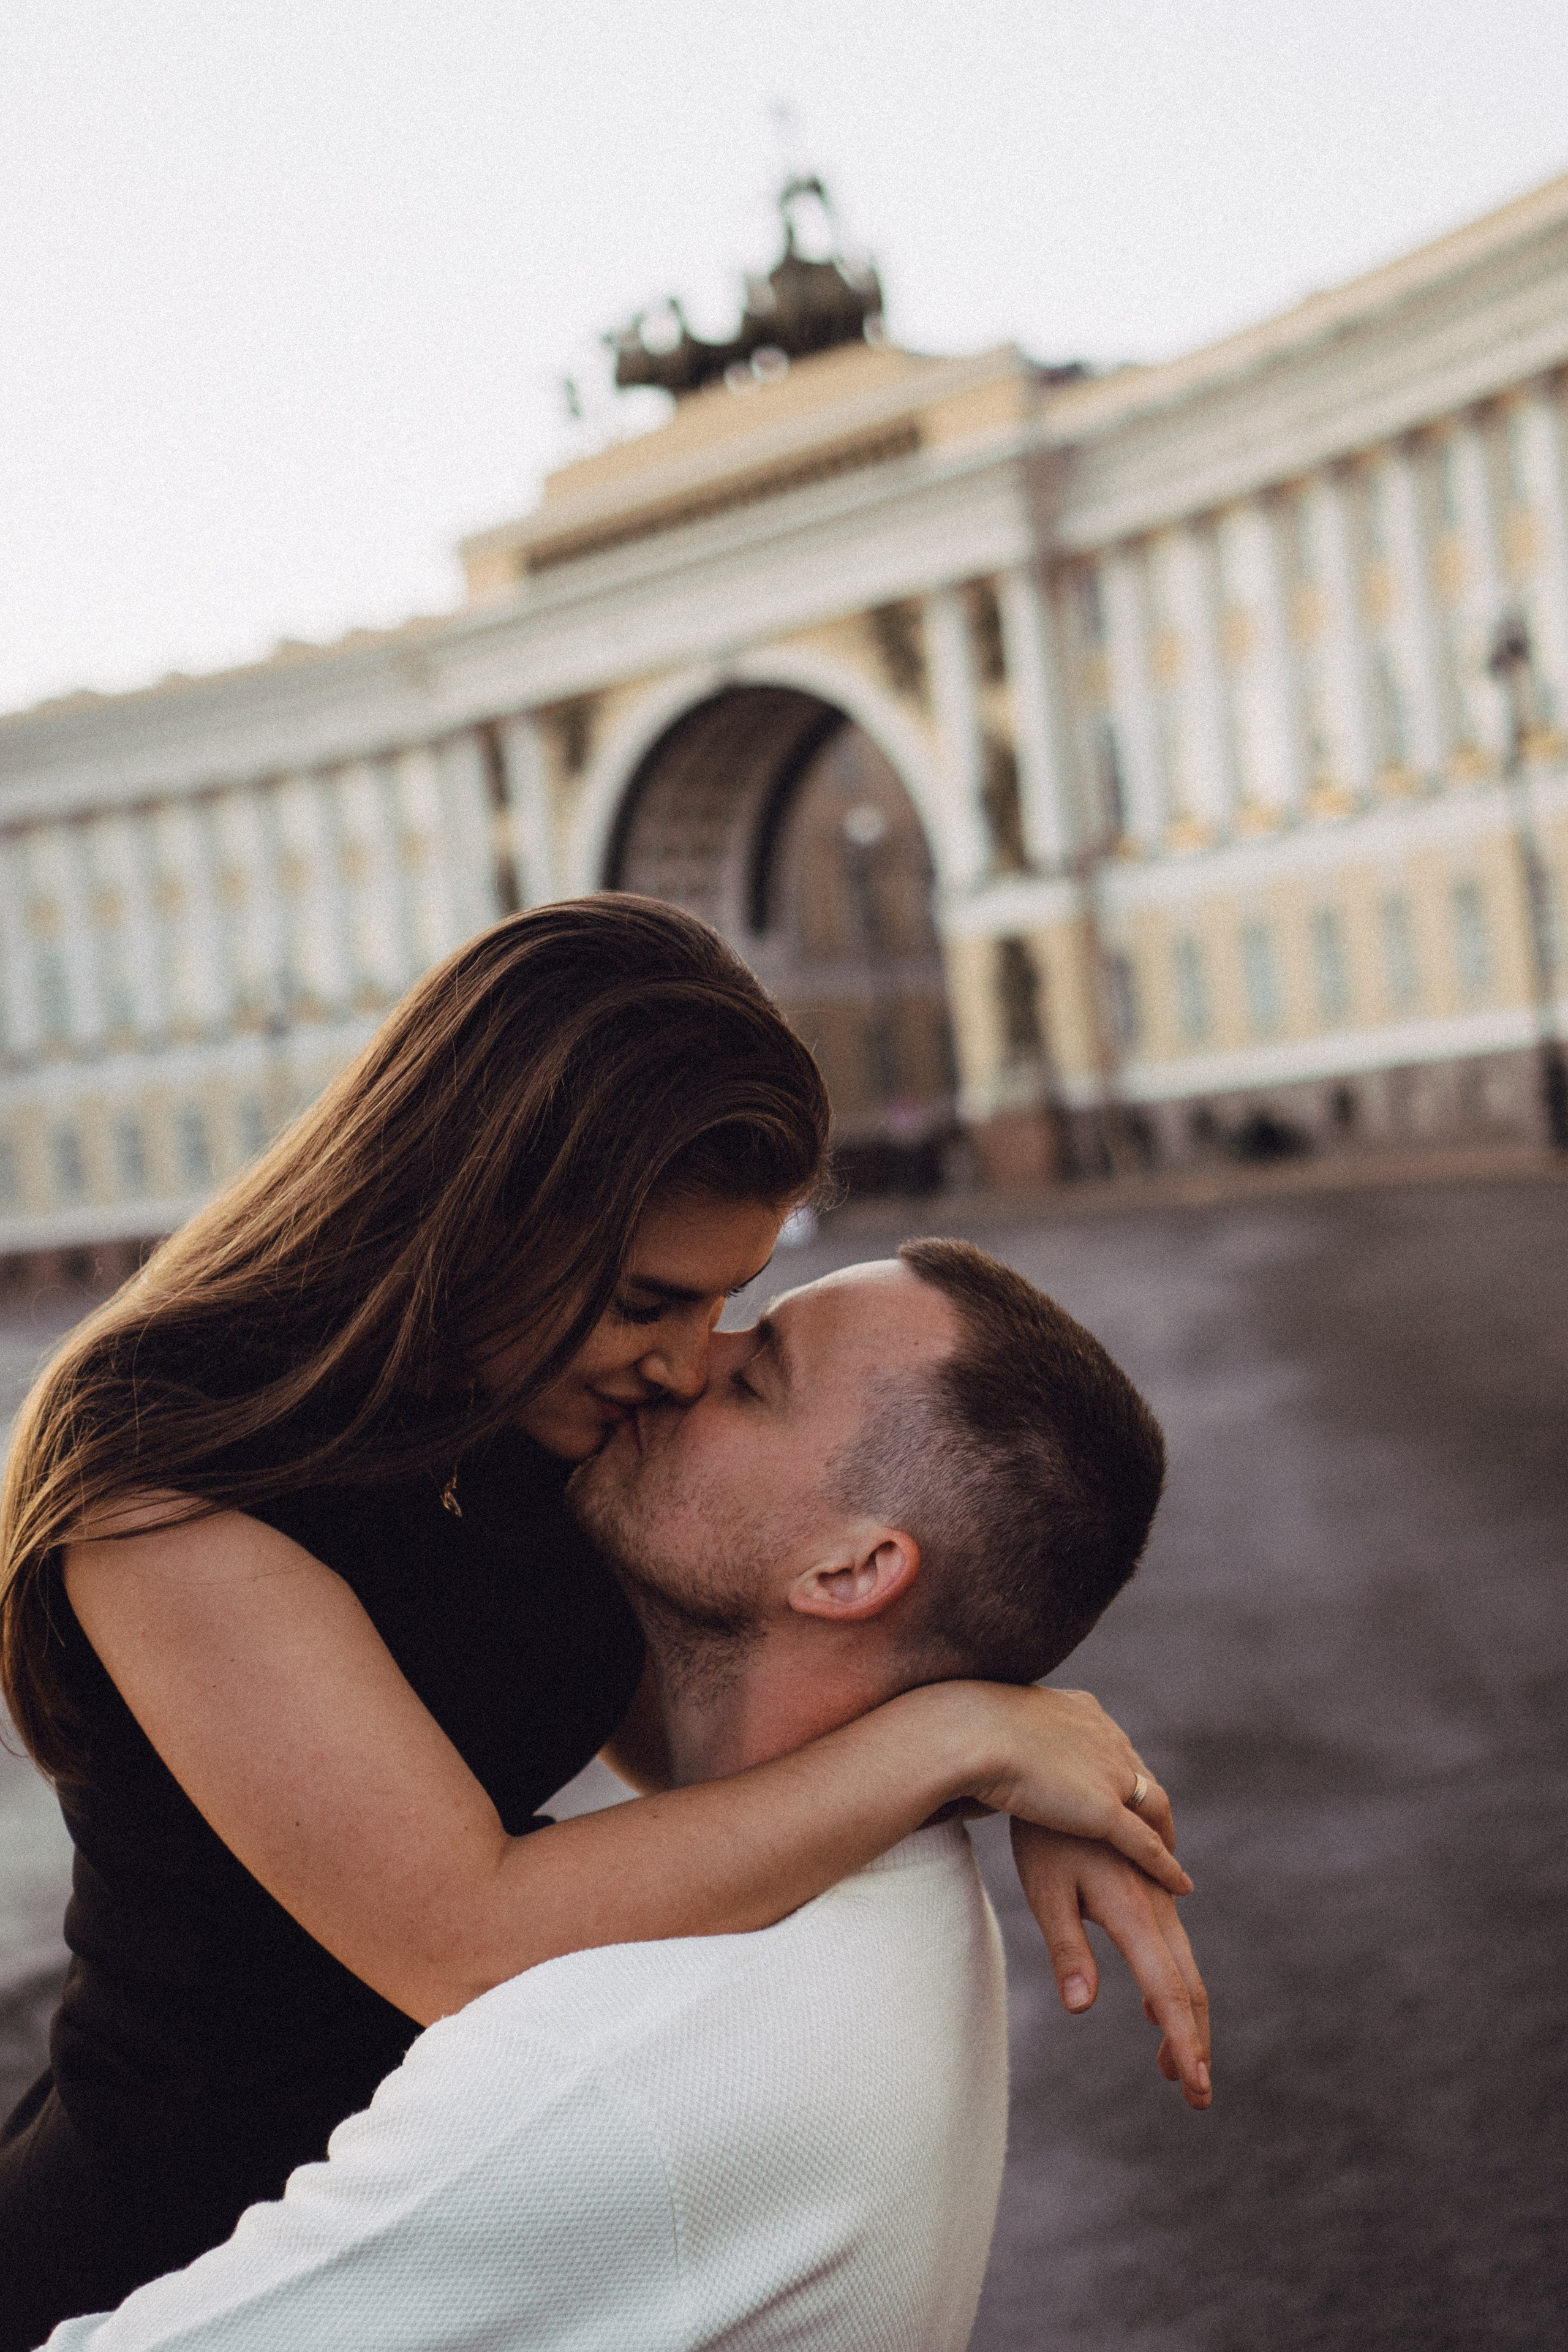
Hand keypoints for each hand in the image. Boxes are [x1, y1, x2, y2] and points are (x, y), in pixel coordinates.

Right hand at [953, 1682, 1188, 1894]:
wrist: (974, 1734)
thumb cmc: (969, 1730)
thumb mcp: (999, 1725)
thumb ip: (1011, 1739)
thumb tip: (995, 1750)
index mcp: (1083, 1712)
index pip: (1114, 1745)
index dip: (1120, 1771)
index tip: (1120, 1790)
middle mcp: (1106, 1737)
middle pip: (1140, 1774)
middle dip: (1145, 1801)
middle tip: (1152, 1828)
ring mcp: (1110, 1773)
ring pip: (1153, 1808)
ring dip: (1165, 1835)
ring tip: (1169, 1859)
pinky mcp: (1106, 1809)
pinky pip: (1146, 1845)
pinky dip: (1165, 1866)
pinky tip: (1180, 1886)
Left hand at [1011, 1819, 1211, 2110]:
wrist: (1049, 1767)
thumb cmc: (1041, 1834)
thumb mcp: (1046, 1892)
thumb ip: (1068, 1949)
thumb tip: (1082, 2008)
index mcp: (1133, 1912)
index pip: (1168, 1992)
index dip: (1184, 2041)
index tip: (1195, 2088)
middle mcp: (1155, 1903)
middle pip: (1187, 1984)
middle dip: (1192, 2040)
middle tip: (1193, 2093)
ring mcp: (1155, 1891)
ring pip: (1181, 1963)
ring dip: (1181, 2016)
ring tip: (1171, 2064)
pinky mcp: (1147, 1882)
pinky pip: (1169, 1940)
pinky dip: (1169, 1982)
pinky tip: (1150, 2005)